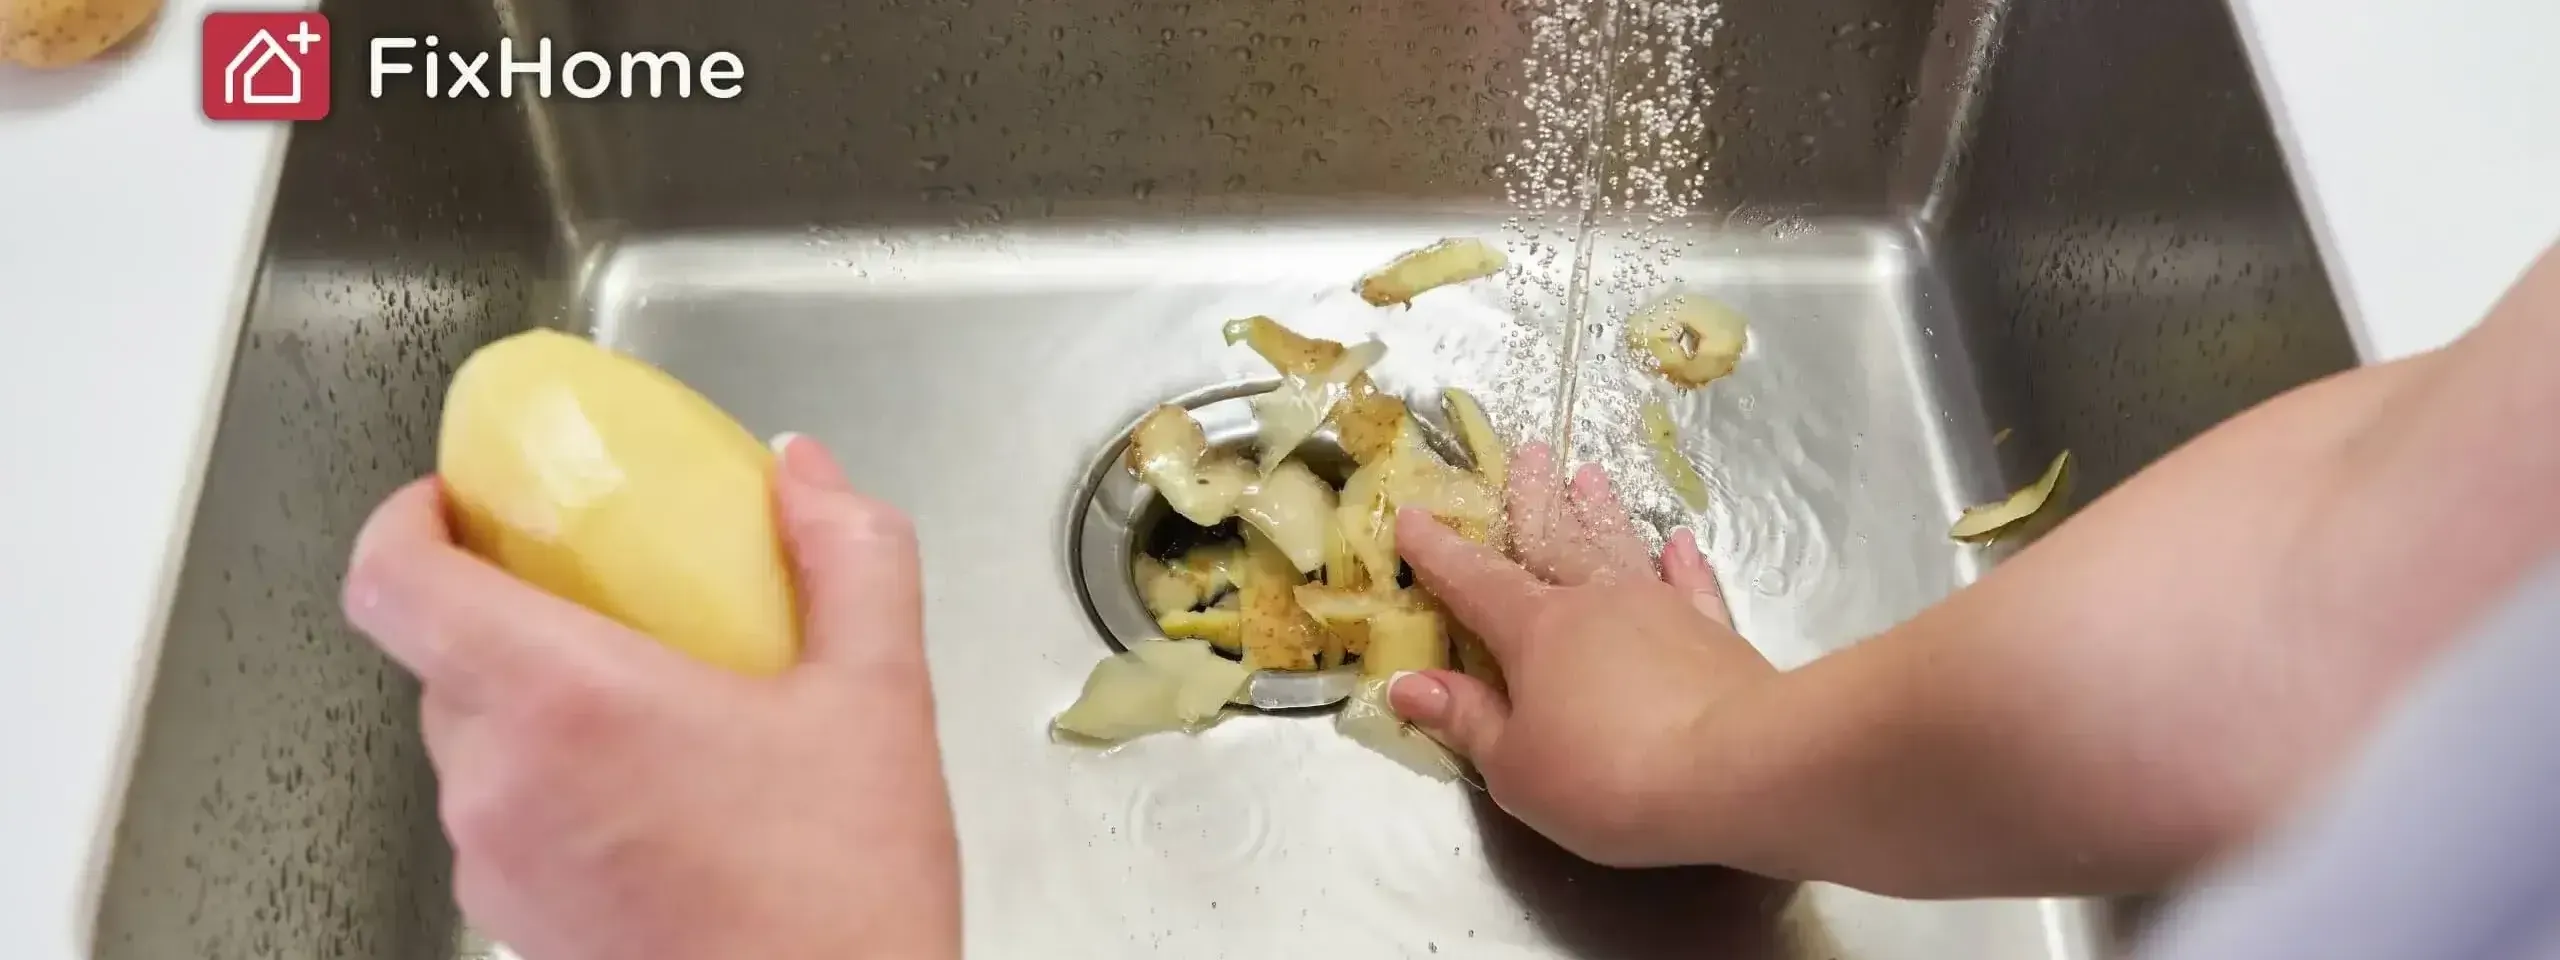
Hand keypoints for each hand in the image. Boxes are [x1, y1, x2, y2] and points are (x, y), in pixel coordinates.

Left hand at [341, 436, 959, 959]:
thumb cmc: (839, 905)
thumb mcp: (879, 697)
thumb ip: (849, 557)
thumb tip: (806, 478)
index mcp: (565, 700)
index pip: (396, 581)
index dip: (406, 521)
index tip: (455, 503)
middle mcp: (500, 785)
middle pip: (443, 658)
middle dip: (514, 613)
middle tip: (608, 599)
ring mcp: (497, 866)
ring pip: (477, 745)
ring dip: (543, 708)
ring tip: (658, 709)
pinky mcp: (517, 928)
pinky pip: (505, 822)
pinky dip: (558, 787)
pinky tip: (664, 798)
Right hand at [1387, 444, 1775, 866]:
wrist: (1738, 773)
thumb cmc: (1607, 776)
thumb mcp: (1516, 766)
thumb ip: (1466, 719)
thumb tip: (1408, 682)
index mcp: (1534, 630)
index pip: (1474, 581)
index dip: (1439, 552)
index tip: (1412, 517)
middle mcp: (1595, 602)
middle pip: (1555, 539)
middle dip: (1534, 499)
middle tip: (1529, 453)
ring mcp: (1661, 610)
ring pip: (1620, 548)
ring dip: (1602, 513)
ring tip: (1589, 476)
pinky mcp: (1715, 635)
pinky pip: (1693, 586)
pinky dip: (1684, 564)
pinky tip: (1679, 543)